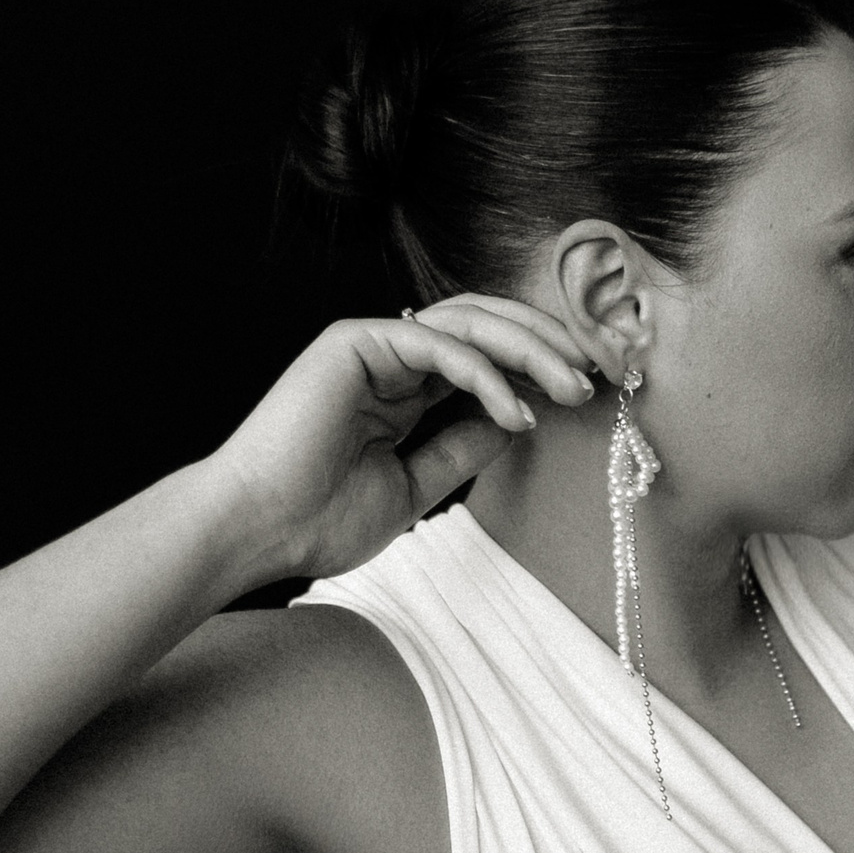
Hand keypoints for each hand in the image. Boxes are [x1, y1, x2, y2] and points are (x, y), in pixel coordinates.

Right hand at [210, 296, 595, 581]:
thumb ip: (463, 446)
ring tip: (570, 385)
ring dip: (529, 348)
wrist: (258, 531)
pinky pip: (437, 342)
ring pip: (469, 321)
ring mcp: (372, 342)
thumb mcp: (416, 485)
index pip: (485, 354)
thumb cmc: (319, 518)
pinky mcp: (355, 341)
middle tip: (595, 375)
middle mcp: (392, 355)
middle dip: (548, 344)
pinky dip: (484, 372)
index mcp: (404, 385)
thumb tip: (523, 417)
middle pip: (486, 324)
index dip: (538, 364)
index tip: (587, 391)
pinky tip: (517, 410)